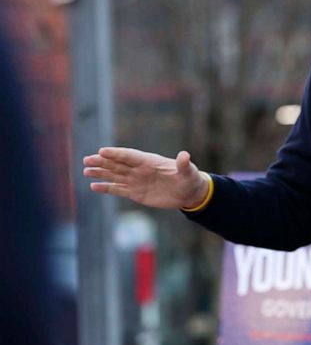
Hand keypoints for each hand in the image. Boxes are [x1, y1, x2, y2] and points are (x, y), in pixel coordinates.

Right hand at [83, 147, 210, 209]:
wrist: (189, 193)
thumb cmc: (190, 179)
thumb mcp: (188, 172)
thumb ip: (184, 164)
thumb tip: (184, 155)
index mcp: (150, 162)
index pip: (130, 156)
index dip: (117, 153)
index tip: (102, 151)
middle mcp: (140, 170)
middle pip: (118, 164)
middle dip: (102, 162)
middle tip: (87, 159)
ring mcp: (136, 181)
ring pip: (115, 176)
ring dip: (100, 173)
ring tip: (85, 171)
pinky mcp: (136, 193)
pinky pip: (118, 189)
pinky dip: (106, 188)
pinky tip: (94, 186)